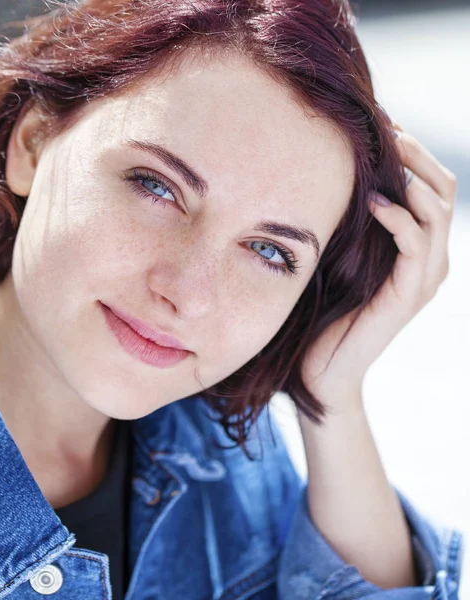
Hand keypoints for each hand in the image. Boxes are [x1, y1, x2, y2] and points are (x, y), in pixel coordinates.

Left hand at [299, 125, 456, 406]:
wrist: (322, 367)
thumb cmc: (323, 310)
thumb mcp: (339, 256)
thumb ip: (349, 223)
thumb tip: (327, 176)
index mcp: (416, 246)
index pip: (429, 184)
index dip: (411, 151)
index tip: (379, 123)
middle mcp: (430, 257)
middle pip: (442, 187)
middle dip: (416, 153)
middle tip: (384, 126)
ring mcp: (424, 277)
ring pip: (436, 210)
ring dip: (413, 175)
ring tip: (385, 150)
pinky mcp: (408, 295)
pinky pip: (415, 245)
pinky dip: (399, 218)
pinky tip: (375, 202)